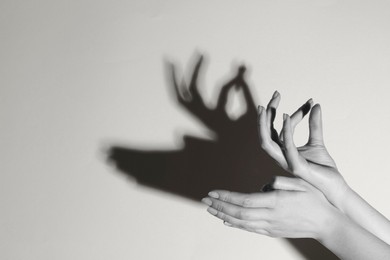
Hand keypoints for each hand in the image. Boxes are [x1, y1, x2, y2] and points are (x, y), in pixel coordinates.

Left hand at [202, 176, 338, 239]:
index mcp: (276, 201)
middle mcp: (270, 216)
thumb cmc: (315, 199)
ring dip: (223, 215)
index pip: (244, 200)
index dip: (227, 197)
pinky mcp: (272, 231)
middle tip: (204, 200)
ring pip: (241, 222)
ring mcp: (270, 226)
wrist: (326, 224)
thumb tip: (262, 186)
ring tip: (210, 209)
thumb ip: (279, 182)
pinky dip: (236, 225)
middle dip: (219, 206)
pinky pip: (250, 229)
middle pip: (238, 212)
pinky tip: (226, 220)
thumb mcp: (300, 183)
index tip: (213, 192)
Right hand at [258, 98, 348, 209]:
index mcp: (283, 150)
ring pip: (267, 142)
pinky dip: (285, 131)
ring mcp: (286, 161)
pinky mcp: (296, 166)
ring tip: (268, 107)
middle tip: (275, 95)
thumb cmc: (323, 168)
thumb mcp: (317, 141)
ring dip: (265, 124)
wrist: (334, 186)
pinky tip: (287, 117)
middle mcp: (280, 156)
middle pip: (265, 134)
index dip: (278, 112)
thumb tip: (315, 104)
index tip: (288, 97)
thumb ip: (314, 124)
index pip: (275, 129)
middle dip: (266, 114)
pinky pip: (287, 147)